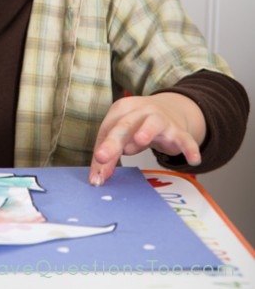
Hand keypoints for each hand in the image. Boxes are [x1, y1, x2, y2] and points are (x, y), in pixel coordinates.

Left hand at [89, 93, 205, 185]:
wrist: (170, 109)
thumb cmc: (138, 126)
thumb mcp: (122, 136)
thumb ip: (109, 156)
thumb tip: (96, 179)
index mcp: (122, 110)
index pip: (108, 130)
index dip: (100, 151)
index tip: (95, 177)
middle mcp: (140, 111)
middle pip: (124, 126)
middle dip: (112, 141)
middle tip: (101, 156)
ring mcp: (160, 119)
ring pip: (153, 123)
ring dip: (145, 131)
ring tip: (140, 141)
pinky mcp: (178, 131)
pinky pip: (185, 139)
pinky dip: (190, 148)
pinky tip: (193, 160)